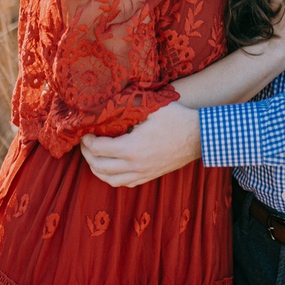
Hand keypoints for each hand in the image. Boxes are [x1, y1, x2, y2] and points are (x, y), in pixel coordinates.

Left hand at [81, 102, 200, 187]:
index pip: (99, 149)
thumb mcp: (151, 108)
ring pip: (110, 180)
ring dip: (97, 169)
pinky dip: (112, 177)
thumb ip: (129, 106)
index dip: (87, 141)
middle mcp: (134, 165)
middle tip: (85, 143)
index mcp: (131, 148)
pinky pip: (125, 183)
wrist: (199, 137)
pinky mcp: (149, 176)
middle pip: (100, 167)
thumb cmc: (176, 118)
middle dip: (87, 155)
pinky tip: (110, 167)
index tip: (85, 132)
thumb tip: (110, 101)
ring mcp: (143, 173)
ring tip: (93, 156)